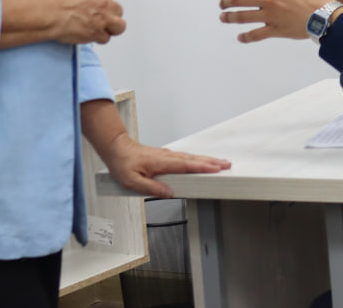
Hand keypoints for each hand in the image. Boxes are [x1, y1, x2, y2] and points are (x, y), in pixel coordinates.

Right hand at [43, 0, 125, 44]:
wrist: (48, 12)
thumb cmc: (54, 0)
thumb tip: (87, 0)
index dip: (102, 5)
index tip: (96, 9)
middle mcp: (104, 2)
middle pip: (118, 10)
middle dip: (111, 15)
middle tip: (102, 19)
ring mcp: (102, 18)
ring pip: (119, 26)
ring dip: (111, 28)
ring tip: (102, 29)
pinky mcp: (97, 33)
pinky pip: (105, 38)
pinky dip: (98, 38)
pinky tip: (91, 35)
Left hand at [96, 134, 230, 198]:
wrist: (116, 148)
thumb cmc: (122, 164)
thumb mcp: (133, 181)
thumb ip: (151, 188)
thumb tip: (168, 193)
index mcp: (161, 163)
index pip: (186, 165)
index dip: (202, 167)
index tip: (216, 168)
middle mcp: (166, 157)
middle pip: (193, 159)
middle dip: (211, 162)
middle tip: (227, 164)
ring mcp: (166, 155)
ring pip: (190, 157)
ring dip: (205, 160)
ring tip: (219, 163)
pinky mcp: (164, 156)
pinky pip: (184, 158)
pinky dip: (195, 159)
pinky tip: (200, 162)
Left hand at [219, 0, 336, 42]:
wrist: (327, 16)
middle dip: (227, 0)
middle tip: (222, 3)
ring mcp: (270, 15)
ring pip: (243, 17)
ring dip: (230, 17)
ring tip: (224, 17)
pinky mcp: (275, 30)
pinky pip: (256, 34)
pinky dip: (246, 37)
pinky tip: (240, 37)